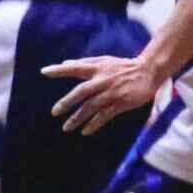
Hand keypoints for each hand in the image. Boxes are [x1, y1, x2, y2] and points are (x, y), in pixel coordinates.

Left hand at [47, 51, 169, 136]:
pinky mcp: (121, 102)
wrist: (148, 71)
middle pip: (81, 92)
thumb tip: (65, 62)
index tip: (44, 72)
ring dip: (78, 118)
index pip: (75, 68)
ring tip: (66, 128)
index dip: (60, 70)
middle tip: (54, 112)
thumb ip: (84, 63)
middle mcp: (102, 80)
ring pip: (91, 106)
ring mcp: (111, 92)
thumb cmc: (123, 66)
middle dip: (67, 102)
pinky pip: (105, 115)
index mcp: (97, 68)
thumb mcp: (104, 60)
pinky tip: (85, 131)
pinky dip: (94, 123)